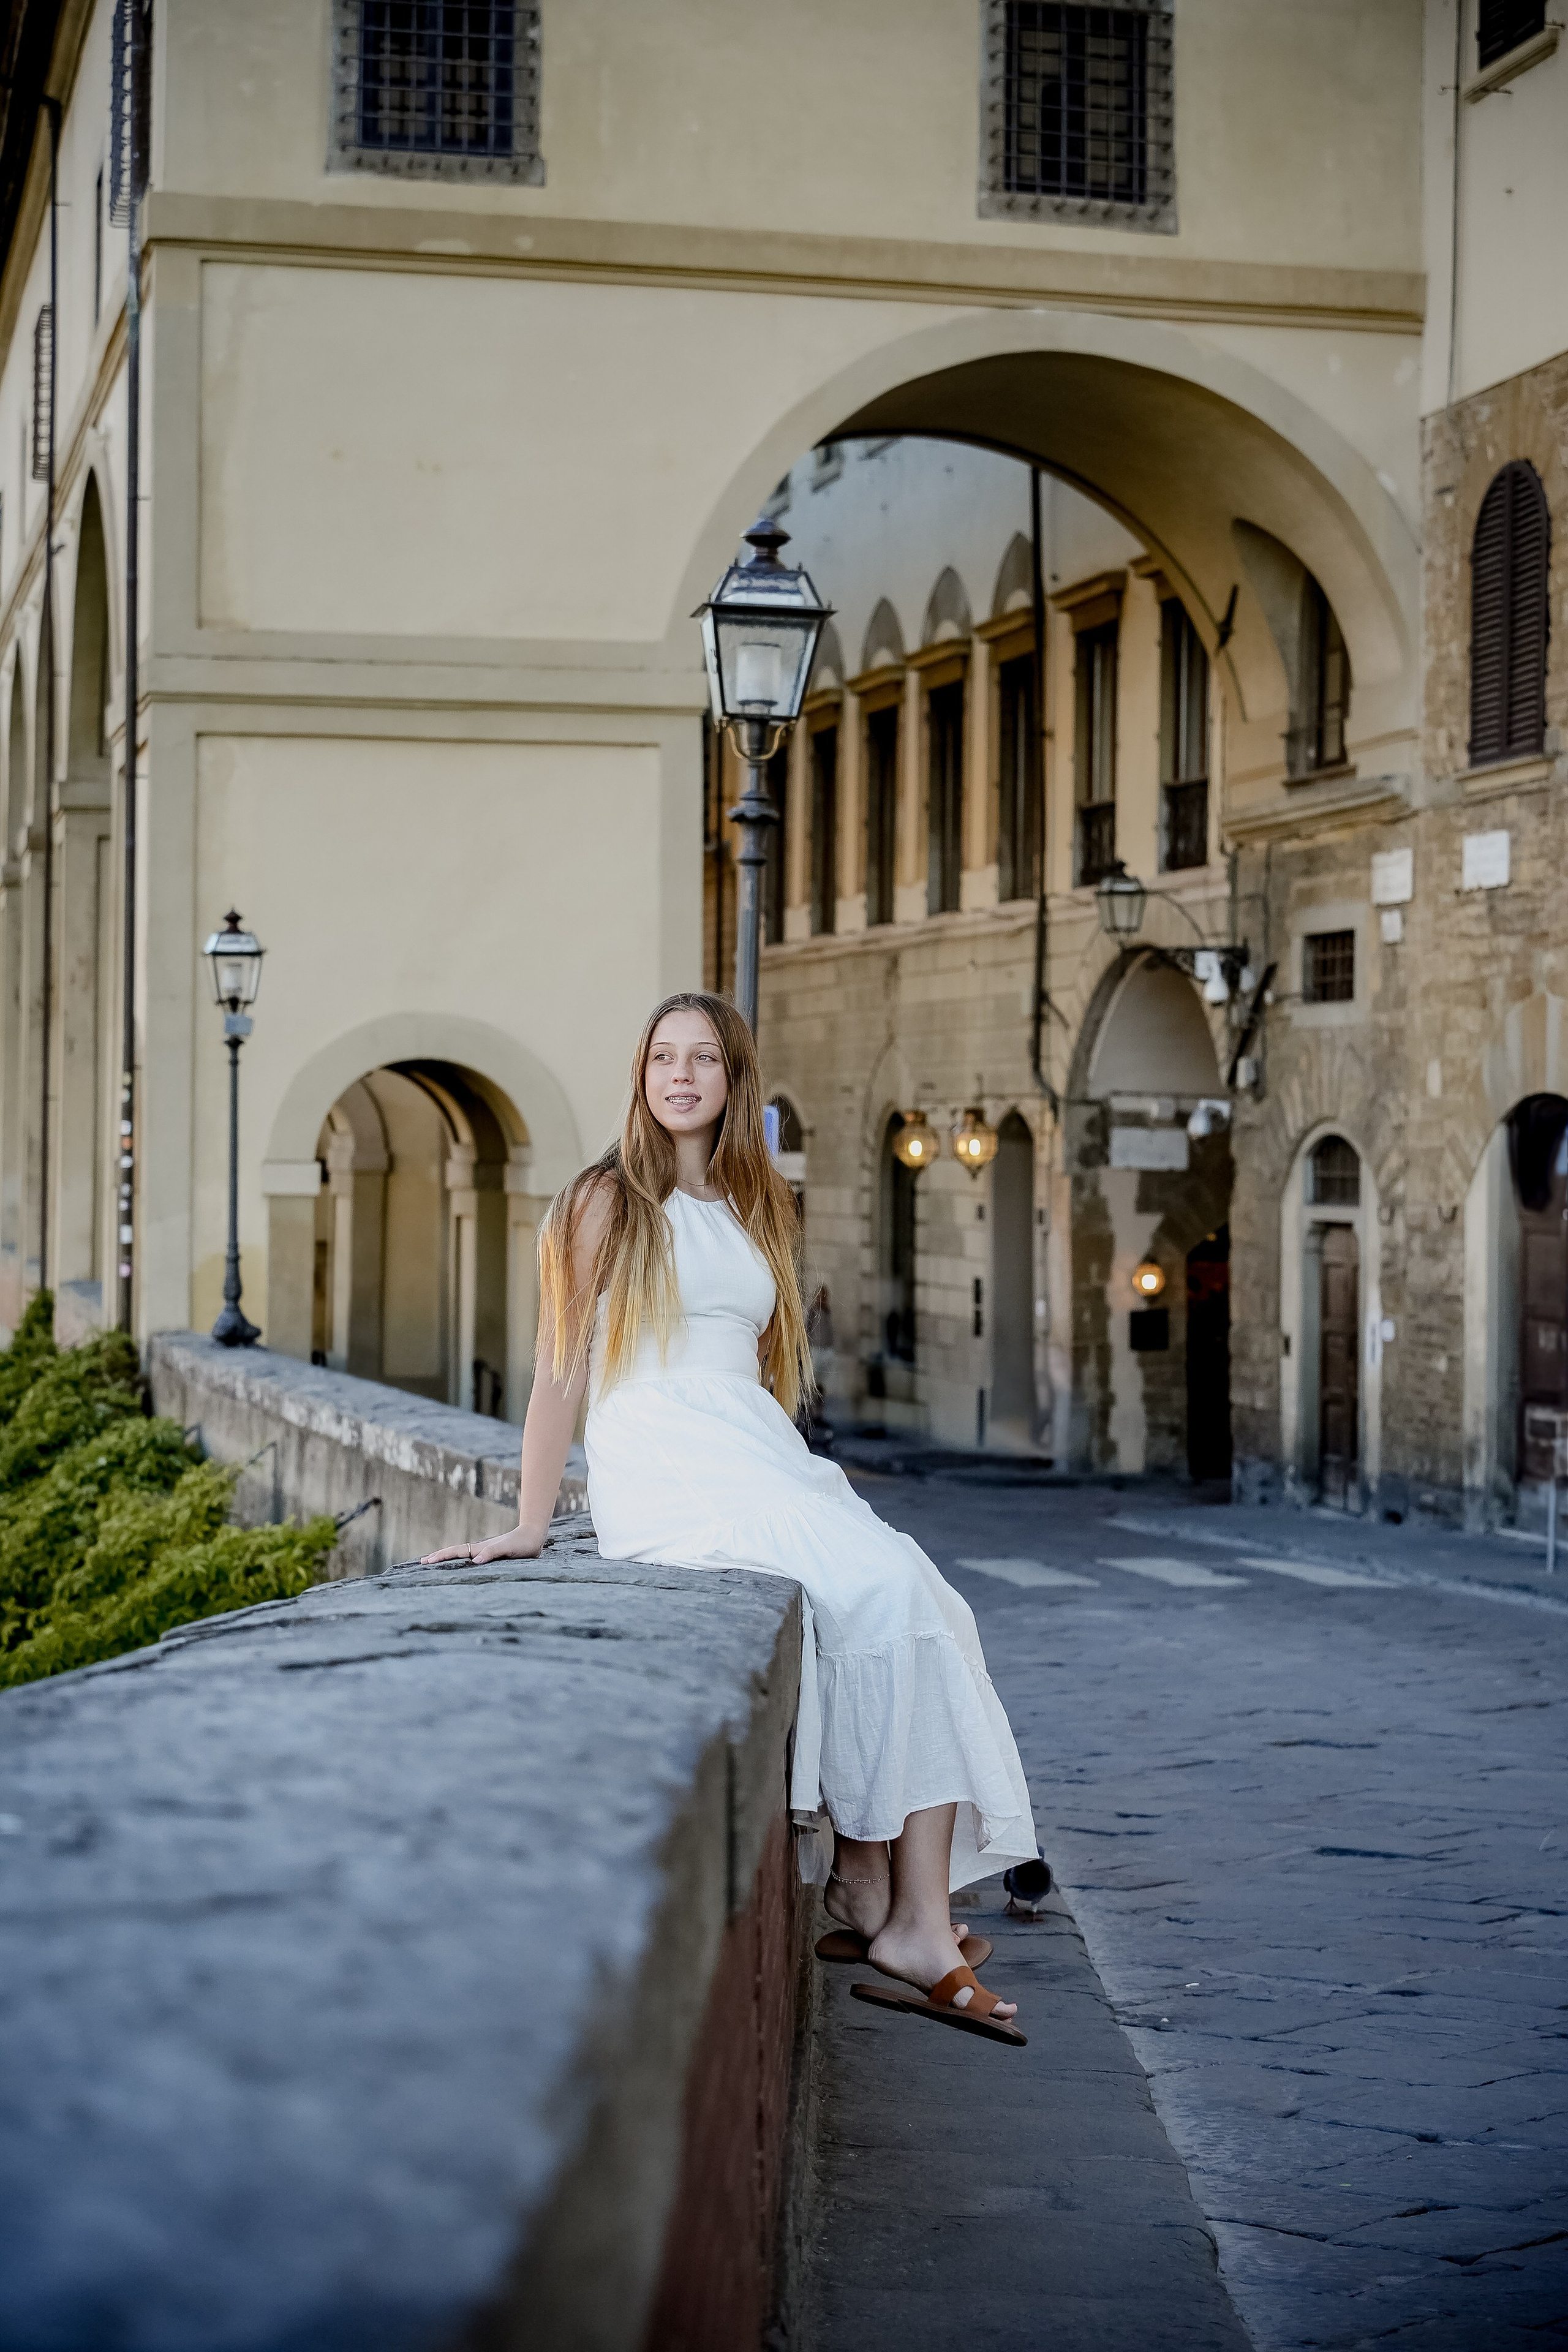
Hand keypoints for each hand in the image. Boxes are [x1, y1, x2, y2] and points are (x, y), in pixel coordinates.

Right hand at [420, 1525, 547, 1565]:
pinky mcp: (492, 1557)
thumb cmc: (522, 1544)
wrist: (533, 1537)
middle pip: (455, 1553)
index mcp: (480, 1549)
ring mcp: (485, 1553)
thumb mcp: (507, 1549)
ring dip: (447, 1559)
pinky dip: (462, 1563)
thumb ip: (492, 1553)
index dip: (441, 1556)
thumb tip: (475, 1562)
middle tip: (422, 1562)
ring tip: (435, 1563)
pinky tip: (461, 1567)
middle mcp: (480, 1550)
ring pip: (462, 1556)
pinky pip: (471, 1561)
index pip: (456, 1552)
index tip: (426, 1561)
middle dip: (439, 1557)